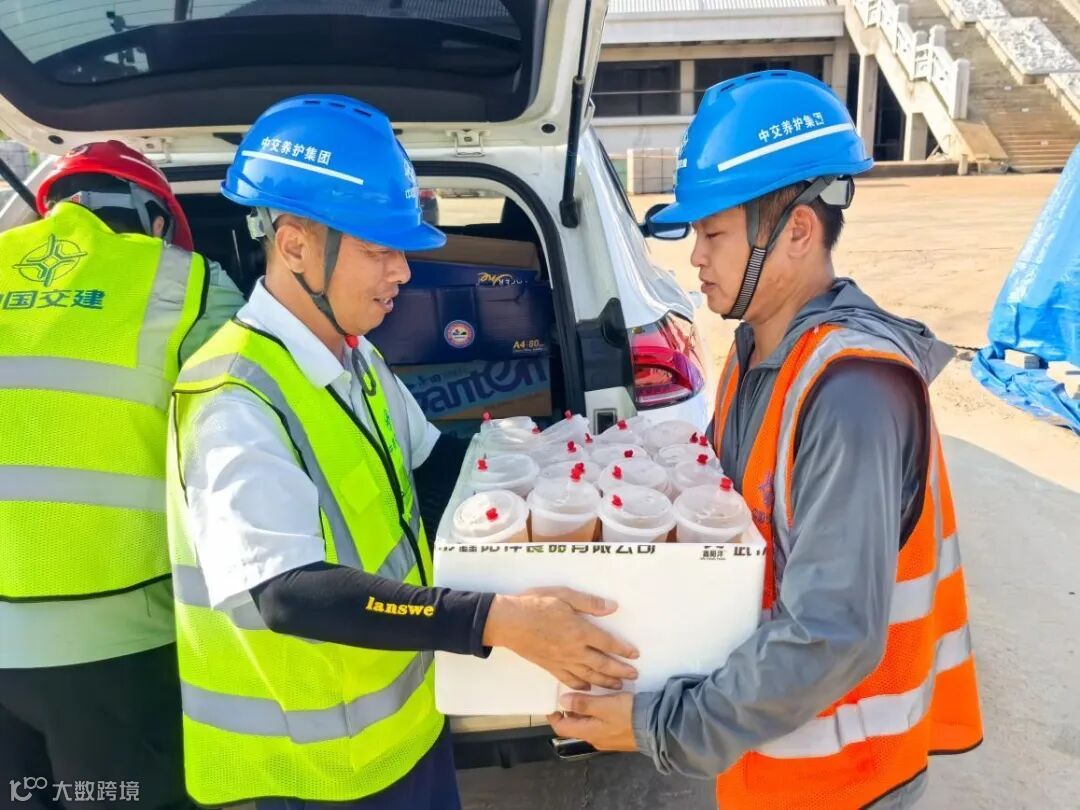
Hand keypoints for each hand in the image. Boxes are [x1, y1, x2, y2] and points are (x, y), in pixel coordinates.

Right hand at [482, 587, 638, 690]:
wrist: (509, 622)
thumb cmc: (535, 604)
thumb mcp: (563, 595)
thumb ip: (589, 603)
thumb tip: (612, 607)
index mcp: (580, 631)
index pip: (608, 643)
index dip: (623, 650)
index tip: (634, 655)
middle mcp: (574, 650)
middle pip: (602, 664)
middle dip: (620, 671)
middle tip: (633, 676)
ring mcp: (562, 661)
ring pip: (589, 676)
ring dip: (605, 682)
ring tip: (618, 686)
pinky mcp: (550, 667)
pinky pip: (569, 680)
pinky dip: (581, 686)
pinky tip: (588, 688)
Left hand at [548, 692, 637, 751]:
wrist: (657, 728)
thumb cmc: (628, 715)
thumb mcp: (604, 705)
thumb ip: (583, 703)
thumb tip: (562, 701)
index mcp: (588, 733)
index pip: (562, 728)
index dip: (554, 715)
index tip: (554, 701)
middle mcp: (596, 739)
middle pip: (575, 725)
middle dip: (571, 710)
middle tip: (572, 691)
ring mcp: (608, 739)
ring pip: (589, 724)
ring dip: (585, 710)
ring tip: (588, 693)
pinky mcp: (619, 735)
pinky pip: (602, 724)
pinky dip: (598, 713)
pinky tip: (605, 701)